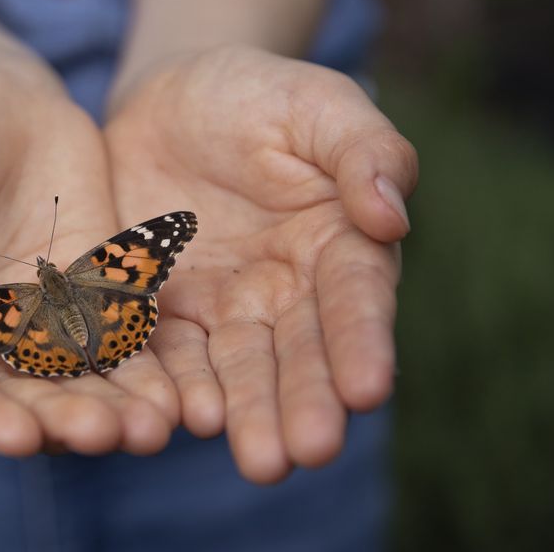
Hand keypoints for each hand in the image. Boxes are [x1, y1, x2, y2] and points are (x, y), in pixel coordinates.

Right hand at [0, 52, 182, 455]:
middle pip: (20, 395)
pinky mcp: (92, 290)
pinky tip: (180, 387)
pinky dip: (149, 363)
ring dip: (114, 408)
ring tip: (152, 427)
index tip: (15, 437)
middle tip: (104, 435)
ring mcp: (39, 317)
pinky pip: (121, 333)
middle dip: (61, 421)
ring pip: (78, 378)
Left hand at [104, 45, 417, 482]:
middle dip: (304, 403)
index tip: (368, 389)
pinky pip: (168, 352)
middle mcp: (287, 290)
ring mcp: (224, 305)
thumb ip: (362, 149)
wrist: (169, 97)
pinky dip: (176, 386)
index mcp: (339, 244)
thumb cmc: (258, 94)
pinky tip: (181, 417)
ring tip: (257, 458)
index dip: (361, 343)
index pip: (356, 300)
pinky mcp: (162, 308)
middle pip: (299, 353)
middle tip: (307, 452)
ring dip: (246, 413)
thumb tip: (391, 212)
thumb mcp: (316, 103)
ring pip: (238, 368)